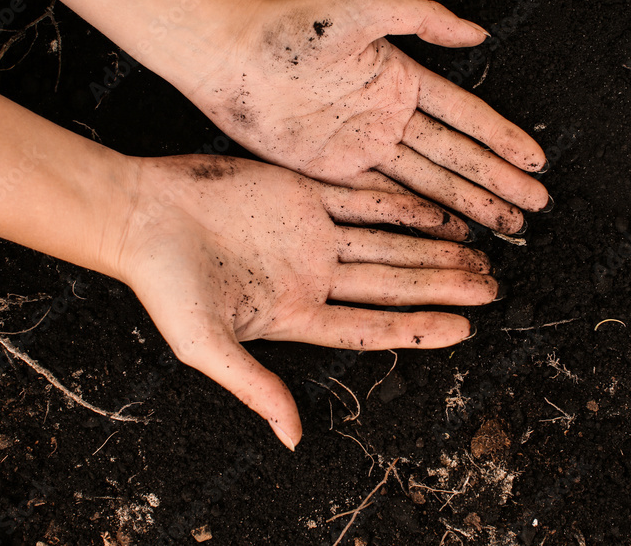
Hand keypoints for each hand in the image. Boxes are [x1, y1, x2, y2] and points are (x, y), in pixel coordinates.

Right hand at [116, 155, 497, 448]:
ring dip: (433, 247)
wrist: (138, 214)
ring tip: (479, 254)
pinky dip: (401, 205)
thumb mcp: (206, 346)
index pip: (371, 325)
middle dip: (442, 285)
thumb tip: (294, 438)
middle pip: (392, 282)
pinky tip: (438, 212)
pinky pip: (363, 199)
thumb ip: (254, 387)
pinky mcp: (302, 193)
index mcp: (295, 314)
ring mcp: (311, 234)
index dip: (418, 328)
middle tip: (492, 287)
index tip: (464, 329)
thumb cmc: (163, 284)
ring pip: (388, 242)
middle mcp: (312, 276)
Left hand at [187, 0, 549, 235]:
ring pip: (429, 183)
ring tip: (508, 228)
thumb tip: (480, 34)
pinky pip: (386, 198)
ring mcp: (365, 147)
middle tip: (536, 208)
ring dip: (470, 205)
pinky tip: (451, 233)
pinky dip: (420, 217)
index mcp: (403, 79)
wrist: (231, 58)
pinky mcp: (335, 172)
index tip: (539, 162)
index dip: (503, 140)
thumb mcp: (364, 10)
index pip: (466, 116)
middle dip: (498, 182)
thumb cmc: (294, 26)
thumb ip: (424, 18)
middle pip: (456, 157)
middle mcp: (391, 117)